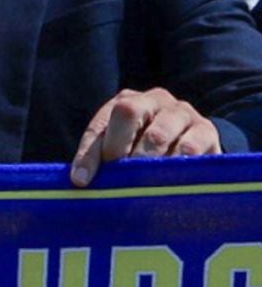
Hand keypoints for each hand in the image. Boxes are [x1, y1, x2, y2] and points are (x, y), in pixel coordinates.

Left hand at [70, 87, 220, 186]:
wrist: (196, 146)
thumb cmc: (147, 150)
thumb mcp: (121, 149)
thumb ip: (101, 160)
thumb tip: (80, 182)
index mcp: (126, 101)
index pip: (100, 125)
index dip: (88, 154)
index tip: (81, 182)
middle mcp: (153, 99)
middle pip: (127, 113)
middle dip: (117, 150)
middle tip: (118, 180)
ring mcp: (182, 112)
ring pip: (157, 134)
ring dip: (144, 164)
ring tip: (141, 188)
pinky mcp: (206, 131)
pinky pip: (189, 150)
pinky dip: (175, 168)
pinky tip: (169, 186)